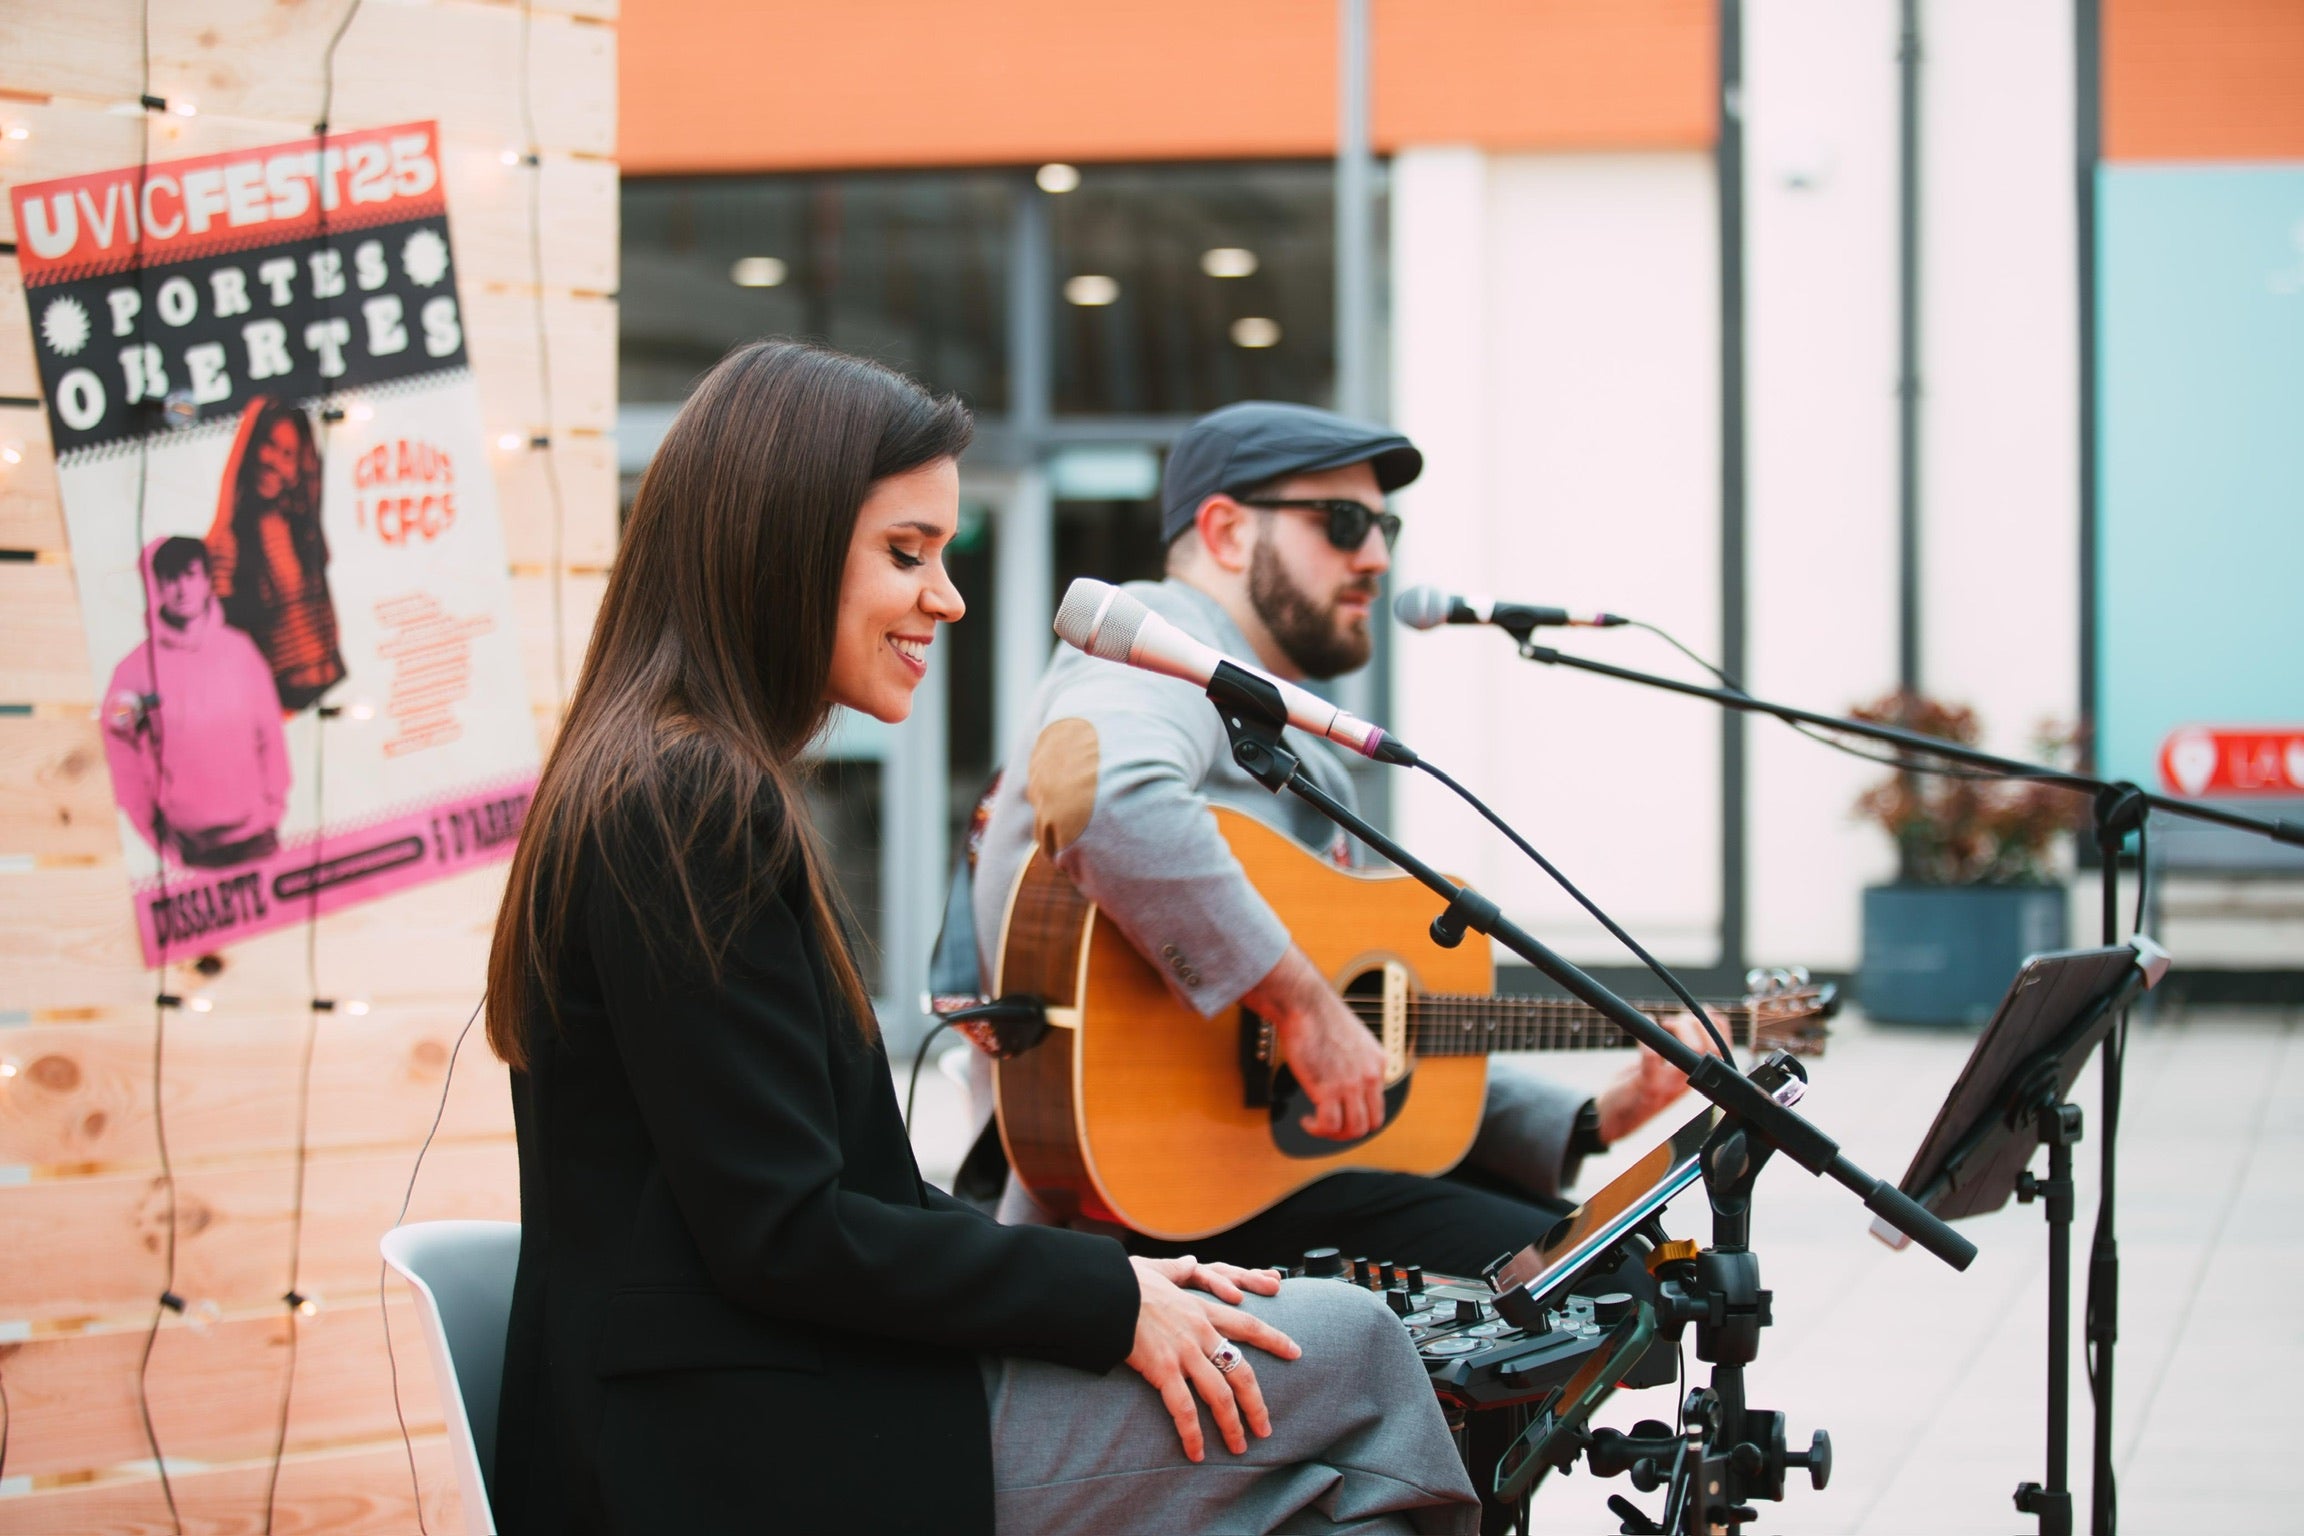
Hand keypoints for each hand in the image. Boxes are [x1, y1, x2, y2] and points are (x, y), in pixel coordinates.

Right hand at [1124, 1257, 1300, 1461]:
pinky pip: (1184, 1410)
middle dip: (1256, 1403)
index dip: (1274, 1339)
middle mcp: (1200, 1334)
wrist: (1107, 1291)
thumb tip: (1188, 1260)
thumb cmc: (1128, 1281)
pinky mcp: (1163, 1370)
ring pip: (1220, 1395)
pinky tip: (1197, 1452)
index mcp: (1202, 1312)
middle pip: (1241, 1371)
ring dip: (1232, 1425)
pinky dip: (1193, 1434)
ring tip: (1239, 1447)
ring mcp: (1184, 1353)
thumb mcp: (1159, 1272)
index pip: (1248, 1326)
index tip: (1296, 1352)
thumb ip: (1178, 1270)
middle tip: (1266, 1428)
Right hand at [1245, 946, 1386, 1140]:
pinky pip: (1329, 1125)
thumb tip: (1340, 1073)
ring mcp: (1351, 1084)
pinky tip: (1307, 1121)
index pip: (1379, 1103)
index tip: (1341, 1112)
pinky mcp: (1329, 1089)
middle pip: (1372, 1123)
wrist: (1305, 1003)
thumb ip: (1354, 1058)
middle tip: (1330, 1126)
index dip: (1359, 1113)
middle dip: (1350, 1131)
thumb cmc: (1319, 1014)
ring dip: (1334, 1134)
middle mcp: (1370, 1076)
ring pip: (1354, 1130)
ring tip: (1317, 1125)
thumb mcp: (1351, 1037)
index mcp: (1378, 1062)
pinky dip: (1317, 1129)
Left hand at [1595, 1011, 1723, 1144]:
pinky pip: (1652, 1060)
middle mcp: (1685, 1086)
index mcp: (1693, 1081)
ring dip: (1681, 1030)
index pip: (1721, 1055)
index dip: (1720, 1030)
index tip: (1707, 1011)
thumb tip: (1682, 1025)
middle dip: (1699, 1025)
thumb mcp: (1662, 1076)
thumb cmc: (1635, 1094)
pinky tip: (1647, 1021)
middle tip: (1679, 1019)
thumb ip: (1673, 1056)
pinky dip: (1648, 1038)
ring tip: (1666, 1023)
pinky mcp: (1645, 1089)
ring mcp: (1667, 1089)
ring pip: (1690, 1055)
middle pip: (1711, 1052)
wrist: (1610, 1121)